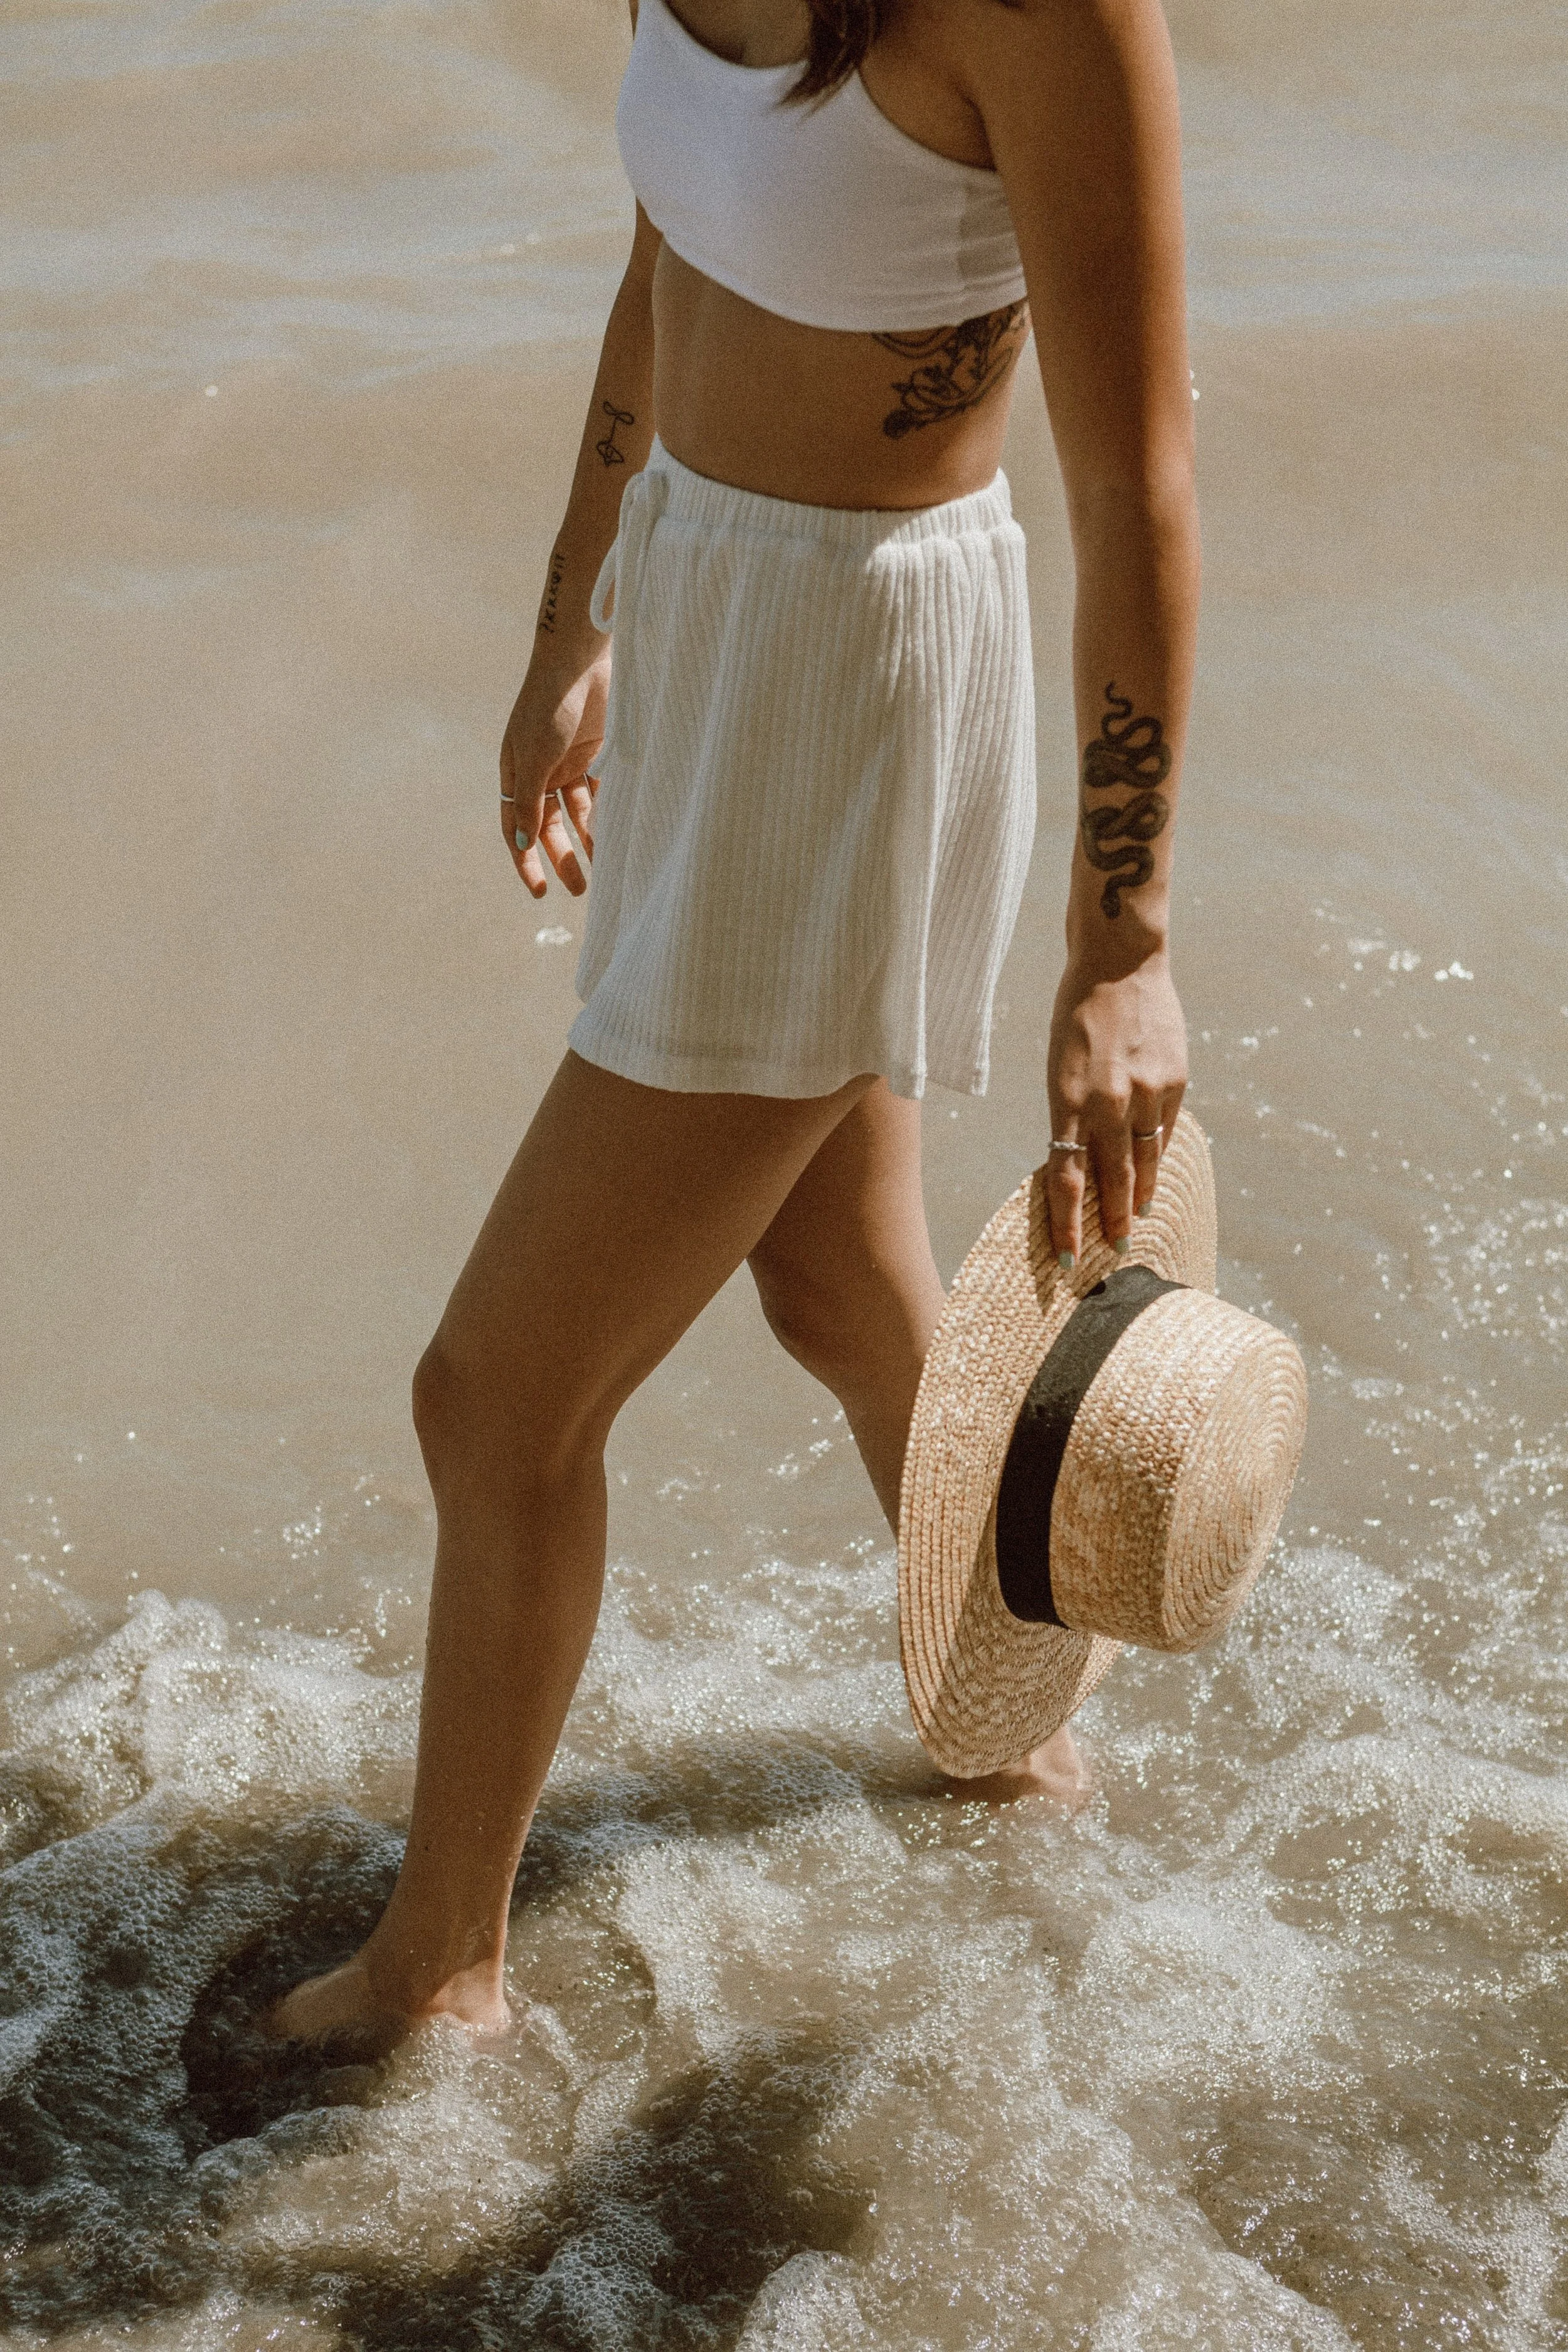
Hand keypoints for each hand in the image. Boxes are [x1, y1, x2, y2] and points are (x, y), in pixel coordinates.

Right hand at [499, 645, 610, 899]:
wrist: (580, 660)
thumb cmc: (548, 704)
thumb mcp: (535, 756)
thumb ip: (531, 801)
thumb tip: (525, 846)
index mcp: (516, 772)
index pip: (517, 827)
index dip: (525, 861)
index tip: (539, 892)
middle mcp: (540, 772)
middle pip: (549, 826)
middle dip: (562, 858)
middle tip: (578, 889)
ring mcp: (569, 764)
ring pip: (578, 815)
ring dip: (588, 841)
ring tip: (604, 868)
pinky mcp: (596, 755)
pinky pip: (600, 794)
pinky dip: (607, 814)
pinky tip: (617, 835)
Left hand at [1045, 945, 1186, 1263]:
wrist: (1120, 961)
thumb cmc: (1078, 1013)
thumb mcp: (1060, 1065)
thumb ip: (1074, 1113)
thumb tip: (1085, 1162)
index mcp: (1068, 1099)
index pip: (1066, 1178)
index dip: (1067, 1222)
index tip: (1068, 1256)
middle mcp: (1108, 1102)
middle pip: (1111, 1179)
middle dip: (1111, 1219)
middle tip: (1117, 1248)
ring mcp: (1146, 1092)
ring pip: (1145, 1160)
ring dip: (1141, 1193)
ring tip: (1138, 1216)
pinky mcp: (1175, 1079)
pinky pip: (1165, 1129)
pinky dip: (1159, 1151)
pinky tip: (1155, 1166)